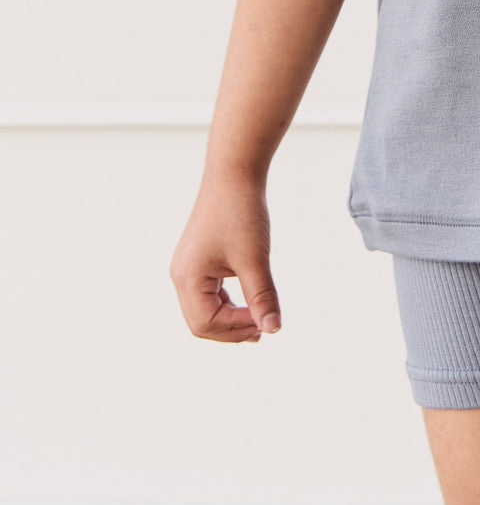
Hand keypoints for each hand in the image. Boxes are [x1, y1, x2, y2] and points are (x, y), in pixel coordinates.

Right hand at [169, 172, 282, 343]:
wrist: (234, 172)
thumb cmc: (241, 212)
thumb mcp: (254, 258)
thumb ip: (262, 296)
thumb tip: (273, 329)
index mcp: (187, 278)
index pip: (206, 323)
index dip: (236, 329)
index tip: (265, 324)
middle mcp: (181, 275)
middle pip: (201, 322)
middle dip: (231, 330)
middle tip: (263, 331)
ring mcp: (189, 267)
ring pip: (205, 309)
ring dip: (230, 319)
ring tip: (258, 323)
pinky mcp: (199, 259)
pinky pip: (209, 293)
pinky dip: (228, 303)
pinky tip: (248, 302)